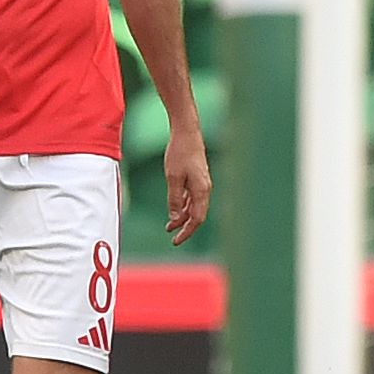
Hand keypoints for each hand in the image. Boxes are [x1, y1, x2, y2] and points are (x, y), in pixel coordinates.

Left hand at [163, 125, 212, 245]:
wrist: (187, 132)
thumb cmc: (180, 153)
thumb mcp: (173, 178)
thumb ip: (174, 199)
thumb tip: (174, 218)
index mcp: (201, 191)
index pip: (197, 219)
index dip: (187, 232)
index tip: (176, 241)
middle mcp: (205, 189)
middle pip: (197, 215)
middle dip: (185, 227)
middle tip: (172, 237)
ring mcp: (201, 183)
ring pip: (194, 206)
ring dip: (182, 216)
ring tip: (169, 225)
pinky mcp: (197, 177)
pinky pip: (192, 197)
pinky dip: (183, 205)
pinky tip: (175, 208)